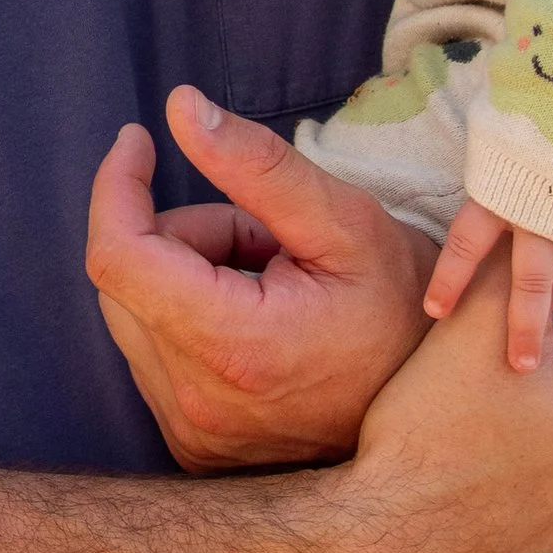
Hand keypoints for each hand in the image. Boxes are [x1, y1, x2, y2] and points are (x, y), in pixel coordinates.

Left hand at [87, 89, 434, 472]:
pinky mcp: (192, 445)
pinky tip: (253, 320)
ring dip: (183, 277)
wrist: (436, 408)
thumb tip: (178, 108)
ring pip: (134, 314)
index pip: (118, 258)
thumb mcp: (343, 219)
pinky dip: (185, 318)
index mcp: (234, 348)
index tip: (138, 141)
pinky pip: (150, 354)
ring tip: (270, 280)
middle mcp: (199, 405)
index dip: (117, 186)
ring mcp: (192, 434)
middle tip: (262, 233)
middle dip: (181, 233)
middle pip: (126, 279)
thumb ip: (256, 163)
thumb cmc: (400, 303)